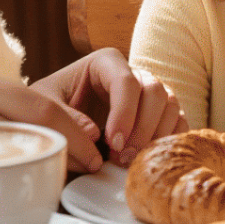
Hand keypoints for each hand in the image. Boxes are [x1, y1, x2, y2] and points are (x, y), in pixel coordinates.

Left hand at [33, 49, 184, 166]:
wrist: (59, 121)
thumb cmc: (51, 108)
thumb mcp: (45, 108)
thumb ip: (65, 119)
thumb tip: (95, 134)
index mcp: (105, 62)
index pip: (126, 81)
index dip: (124, 113)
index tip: (112, 143)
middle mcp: (133, 72)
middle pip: (155, 91)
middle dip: (142, 128)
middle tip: (122, 157)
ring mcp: (149, 93)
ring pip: (170, 105)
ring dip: (156, 136)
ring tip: (131, 161)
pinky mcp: (159, 113)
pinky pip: (178, 122)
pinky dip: (169, 141)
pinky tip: (150, 158)